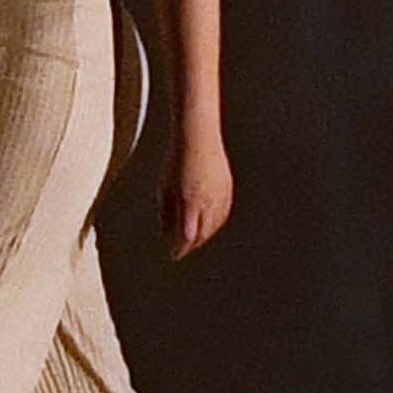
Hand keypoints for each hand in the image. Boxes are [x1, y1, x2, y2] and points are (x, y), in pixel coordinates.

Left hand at [163, 133, 236, 258]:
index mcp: (191, 202)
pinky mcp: (228, 189)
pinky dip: (215, 224)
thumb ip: (166, 214)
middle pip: (202, 234)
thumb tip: (166, 235)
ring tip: (192, 240)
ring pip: (214, 226)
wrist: (198, 136)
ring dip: (204, 236)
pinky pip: (223, 214)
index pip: (186, 236)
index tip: (172, 256)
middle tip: (181, 250)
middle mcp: (209, 202)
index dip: (179, 249)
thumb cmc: (176, 161)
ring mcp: (221, 195)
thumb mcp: (164, 188)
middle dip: (191, 244)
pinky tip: (208, 225)